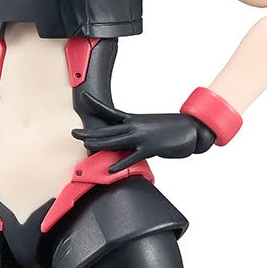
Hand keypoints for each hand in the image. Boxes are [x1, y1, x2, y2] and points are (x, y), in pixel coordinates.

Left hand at [71, 94, 216, 172]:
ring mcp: (142, 136)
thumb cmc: (172, 128)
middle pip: (107, 129)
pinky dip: (121, 163)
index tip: (84, 98)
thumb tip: (127, 141)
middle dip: (89, 132)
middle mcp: (135, 126)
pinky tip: (111, 169)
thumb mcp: (151, 127)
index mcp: (134, 119)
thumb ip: (137, 133)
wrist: (192, 128)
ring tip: (84, 145)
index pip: (111, 111)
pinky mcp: (150, 147)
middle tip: (73, 133)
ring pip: (115, 141)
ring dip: (98, 144)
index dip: (96, 104)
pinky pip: (132, 156)